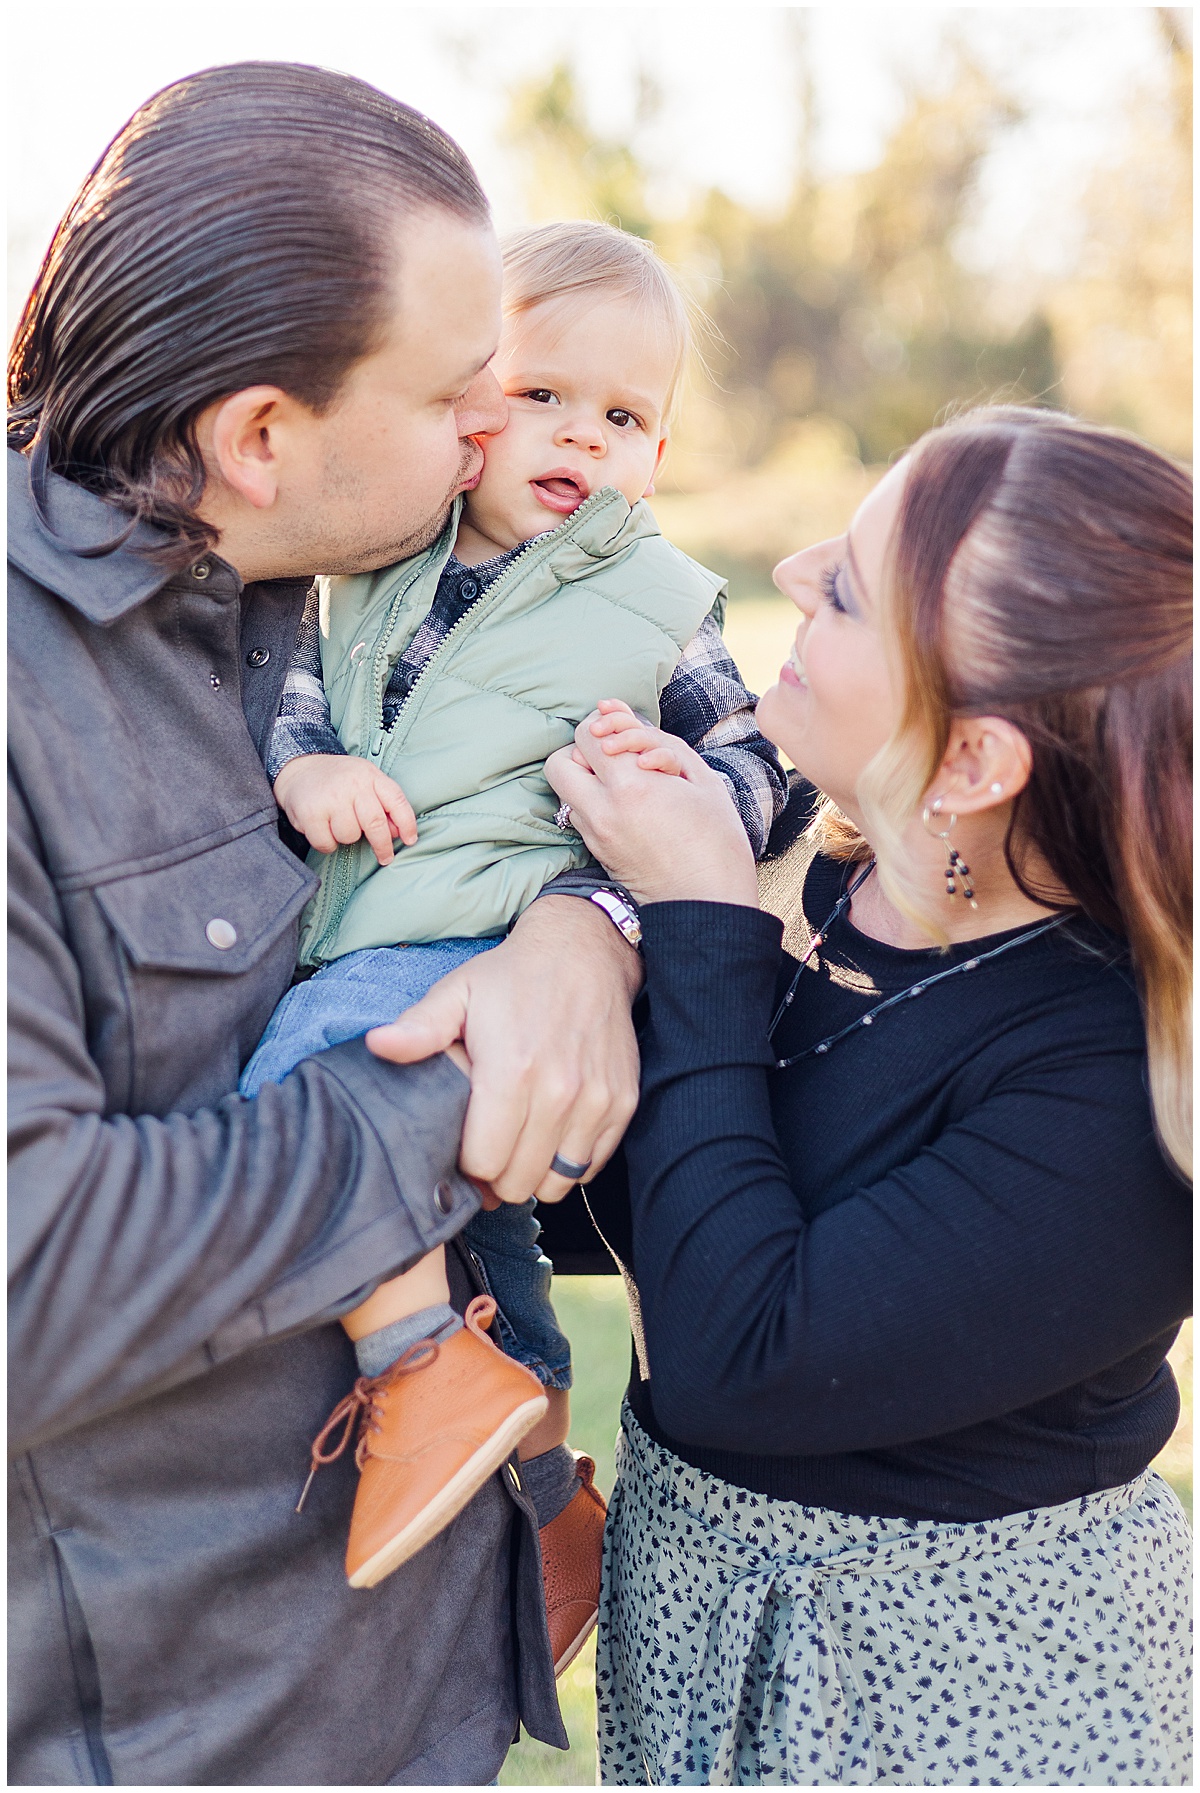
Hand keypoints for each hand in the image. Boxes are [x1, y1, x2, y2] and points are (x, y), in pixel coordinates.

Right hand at [273, 754, 416, 865]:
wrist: (299, 769)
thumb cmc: (338, 781)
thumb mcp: (365, 782)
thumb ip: (383, 804)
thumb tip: (396, 833)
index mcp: (370, 775)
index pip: (396, 801)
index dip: (407, 824)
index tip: (410, 841)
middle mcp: (352, 784)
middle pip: (375, 823)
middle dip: (382, 846)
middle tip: (385, 857)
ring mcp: (330, 798)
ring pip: (350, 836)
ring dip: (346, 838)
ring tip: (338, 824)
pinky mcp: (311, 813)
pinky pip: (327, 843)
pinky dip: (327, 843)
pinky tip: (323, 830)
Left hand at [365, 896, 641, 1203]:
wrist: (584, 951)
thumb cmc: (513, 976)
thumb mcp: (457, 992)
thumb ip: (420, 1028)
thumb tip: (378, 1046)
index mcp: (512, 1070)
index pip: (483, 1163)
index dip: (466, 1162)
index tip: (463, 1142)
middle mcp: (559, 1092)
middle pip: (518, 1182)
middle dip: (497, 1175)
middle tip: (488, 1146)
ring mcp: (595, 1101)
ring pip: (556, 1183)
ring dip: (533, 1173)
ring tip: (518, 1143)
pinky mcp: (622, 1103)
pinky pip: (590, 1166)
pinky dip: (568, 1162)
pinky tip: (551, 1133)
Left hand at [545, 703, 760, 907]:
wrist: (708, 906)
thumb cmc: (716, 840)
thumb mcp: (700, 779)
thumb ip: (657, 740)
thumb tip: (618, 714)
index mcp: (632, 787)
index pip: (588, 735)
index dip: (605, 724)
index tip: (624, 732)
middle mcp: (602, 811)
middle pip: (560, 761)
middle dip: (582, 750)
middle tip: (615, 755)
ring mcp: (594, 835)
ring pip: (564, 790)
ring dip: (586, 777)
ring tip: (623, 783)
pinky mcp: (594, 853)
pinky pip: (578, 814)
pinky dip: (593, 802)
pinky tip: (626, 807)